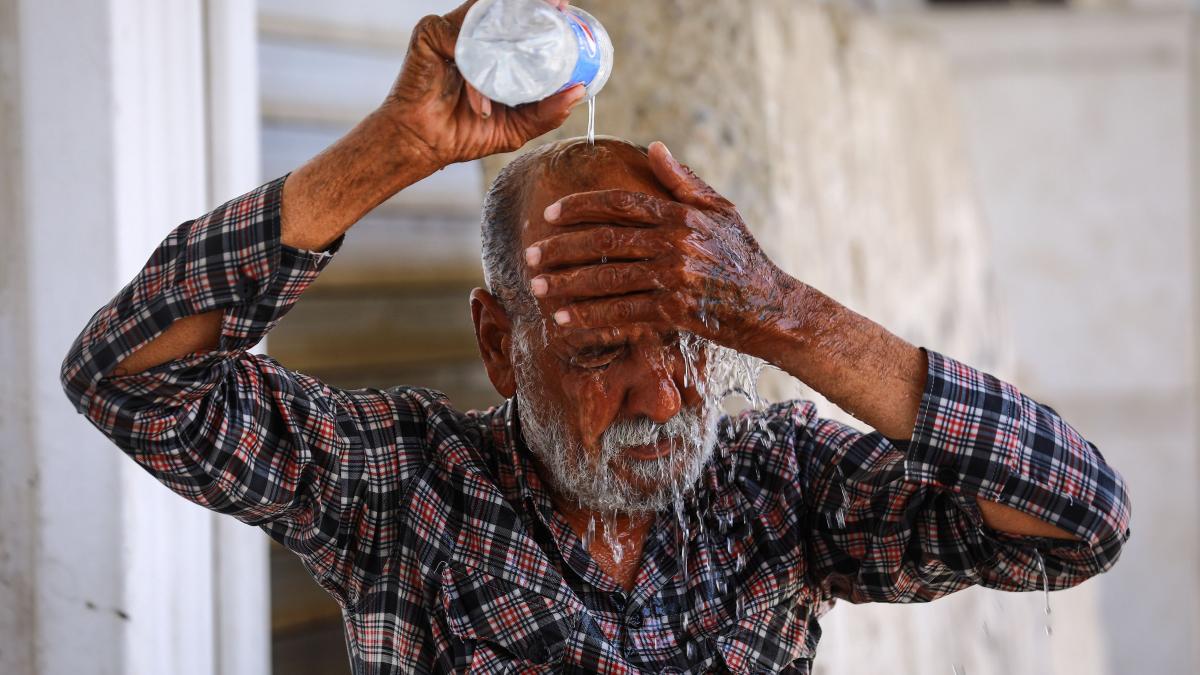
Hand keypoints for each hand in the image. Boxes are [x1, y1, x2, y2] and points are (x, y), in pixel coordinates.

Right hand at [382, 0, 584, 169]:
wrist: (423, 146)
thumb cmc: (464, 132)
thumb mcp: (517, 125)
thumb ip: (547, 111)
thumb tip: (580, 91)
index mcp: (490, 47)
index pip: (517, 19)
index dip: (540, 11)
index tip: (566, 10)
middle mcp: (471, 33)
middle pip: (503, 8)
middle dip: (532, 4)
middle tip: (559, 7)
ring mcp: (450, 31)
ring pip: (485, 18)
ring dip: (511, 24)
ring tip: (535, 30)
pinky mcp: (429, 36)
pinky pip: (461, 42)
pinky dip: (475, 75)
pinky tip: (481, 104)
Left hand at [524, 142, 791, 355]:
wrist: (771, 308)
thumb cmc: (743, 257)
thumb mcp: (721, 211)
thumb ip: (684, 181)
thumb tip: (654, 147)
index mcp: (682, 215)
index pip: (620, 205)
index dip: (580, 208)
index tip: (550, 214)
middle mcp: (676, 244)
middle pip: (605, 242)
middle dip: (561, 249)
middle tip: (530, 255)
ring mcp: (675, 279)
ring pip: (607, 280)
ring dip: (567, 285)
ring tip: (538, 288)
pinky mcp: (676, 313)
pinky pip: (623, 313)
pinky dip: (590, 317)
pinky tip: (564, 320)